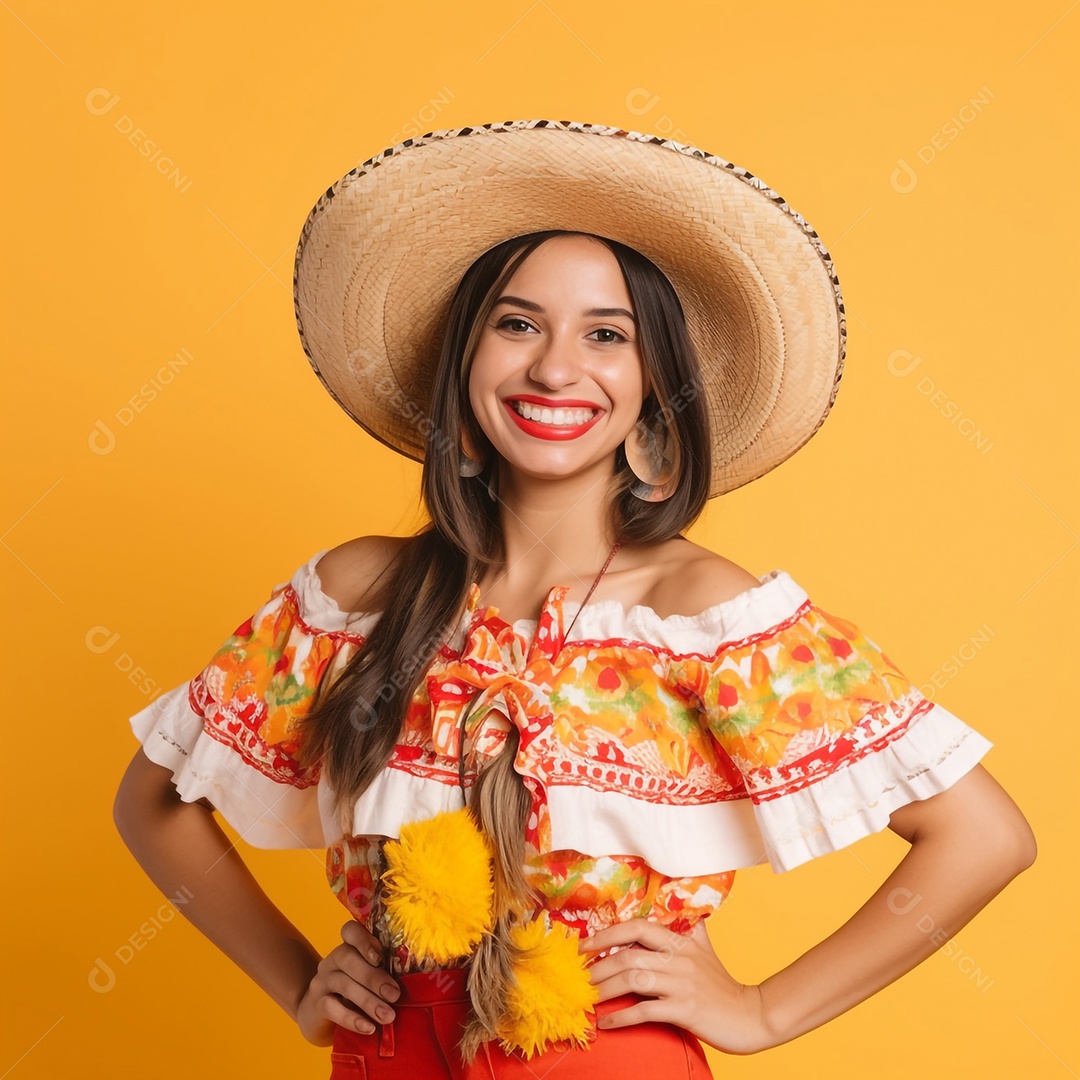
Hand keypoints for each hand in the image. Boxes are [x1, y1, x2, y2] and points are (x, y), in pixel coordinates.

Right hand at [296, 920, 400, 1046]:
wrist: (319, 1018)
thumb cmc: (354, 994)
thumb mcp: (367, 979)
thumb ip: (382, 973)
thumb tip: (411, 982)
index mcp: (348, 948)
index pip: (350, 931)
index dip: (364, 940)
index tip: (380, 957)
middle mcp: (332, 960)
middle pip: (348, 958)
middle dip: (374, 977)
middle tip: (395, 995)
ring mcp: (322, 981)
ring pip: (343, 984)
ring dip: (368, 1001)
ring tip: (387, 1016)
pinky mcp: (315, 1004)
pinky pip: (332, 1008)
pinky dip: (352, 1019)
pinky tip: (369, 1028)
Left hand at [579, 917, 770, 1055]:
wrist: (752, 1015)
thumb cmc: (723, 984)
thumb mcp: (705, 949)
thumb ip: (689, 931)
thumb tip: (679, 915)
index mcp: (681, 941)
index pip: (637, 927)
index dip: (607, 934)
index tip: (584, 945)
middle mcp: (679, 958)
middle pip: (628, 955)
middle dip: (598, 966)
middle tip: (580, 977)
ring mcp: (681, 984)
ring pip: (633, 980)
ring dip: (605, 990)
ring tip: (588, 998)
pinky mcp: (684, 1010)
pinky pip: (645, 1011)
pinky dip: (622, 1017)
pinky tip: (607, 1023)